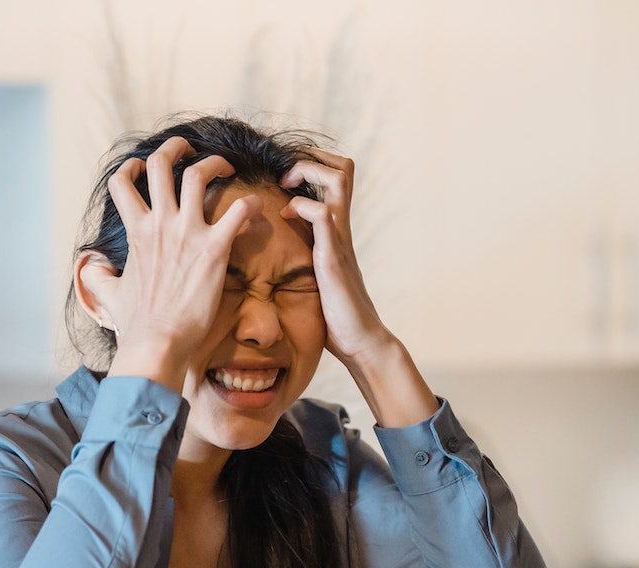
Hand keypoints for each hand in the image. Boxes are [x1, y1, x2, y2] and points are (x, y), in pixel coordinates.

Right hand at [84, 136, 261, 387]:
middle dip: (177, 147)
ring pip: (198, 173)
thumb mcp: (109, 295)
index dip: (133, 167)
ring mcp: (187, 233)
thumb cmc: (136, 323)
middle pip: (162, 162)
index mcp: (136, 231)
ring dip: (215, 163)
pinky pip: (238, 210)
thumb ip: (98, 277)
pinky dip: (250, 204)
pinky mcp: (215, 248)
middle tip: (190, 149)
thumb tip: (88, 270)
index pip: (124, 181)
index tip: (145, 167)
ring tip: (227, 167)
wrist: (157, 342)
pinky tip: (255, 208)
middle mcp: (160, 224)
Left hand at [279, 148, 392, 368]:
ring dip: (308, 171)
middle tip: (285, 174)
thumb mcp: (314, 272)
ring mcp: (339, 239)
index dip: (313, 163)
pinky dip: (302, 207)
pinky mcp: (332, 257)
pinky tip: (286, 217)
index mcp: (336, 228)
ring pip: (337, 181)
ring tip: (286, 185)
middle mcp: (341, 227)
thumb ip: (305, 252)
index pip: (337, 176)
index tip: (286, 175)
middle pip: (342, 168)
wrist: (358, 339)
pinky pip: (322, 216)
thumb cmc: (335, 311)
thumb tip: (280, 246)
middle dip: (311, 158)